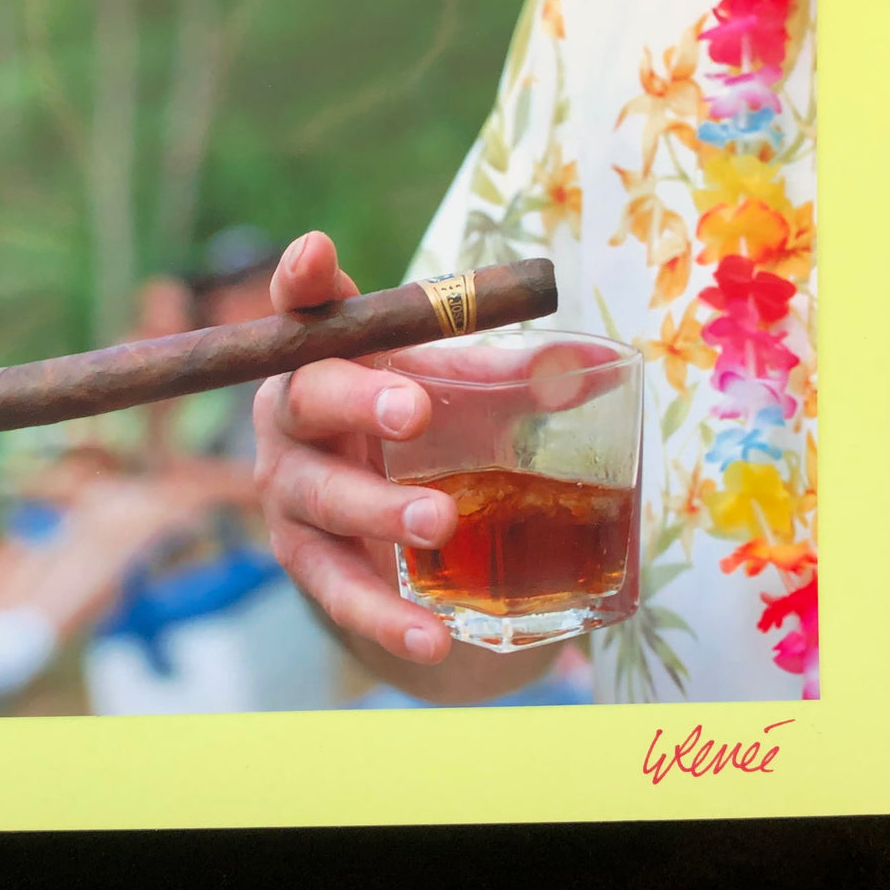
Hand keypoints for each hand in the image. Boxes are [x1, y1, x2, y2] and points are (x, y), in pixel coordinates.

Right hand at [252, 231, 617, 688]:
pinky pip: (336, 590)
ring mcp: (290, 490)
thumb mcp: (464, 400)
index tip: (317, 252)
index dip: (304, 281)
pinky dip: (383, 615)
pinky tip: (432, 636)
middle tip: (413, 411)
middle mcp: (294, 416)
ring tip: (440, 523)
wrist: (391, 540)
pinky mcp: (305, 561)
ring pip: (318, 496)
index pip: (307, 310)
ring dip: (377, 510)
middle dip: (358, 400)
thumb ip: (514, 380)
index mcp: (331, 357)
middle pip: (306, 397)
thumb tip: (600, 368)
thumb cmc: (425, 439)